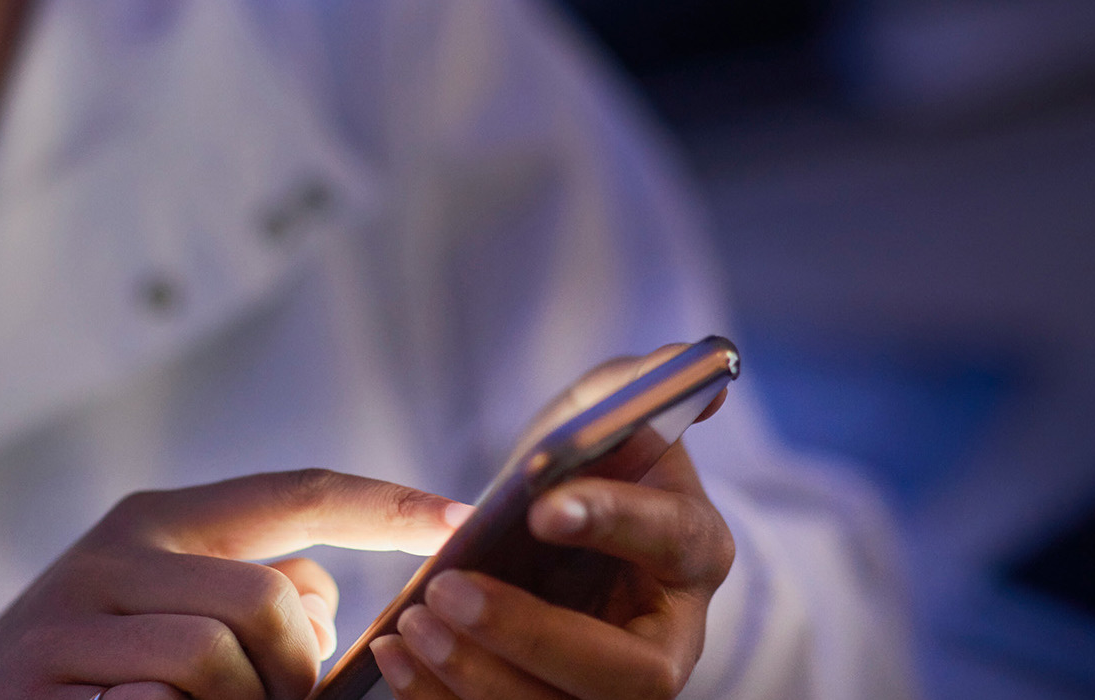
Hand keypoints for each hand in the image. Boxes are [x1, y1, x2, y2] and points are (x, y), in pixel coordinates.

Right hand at [0, 470, 472, 699]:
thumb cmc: (84, 670)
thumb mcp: (161, 610)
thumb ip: (245, 590)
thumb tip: (328, 604)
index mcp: (158, 520)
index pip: (296, 493)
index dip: (387, 502)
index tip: (464, 516)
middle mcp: (116, 549)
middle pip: (271, 597)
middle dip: (297, 666)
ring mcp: (73, 615)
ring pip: (220, 654)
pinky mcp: (47, 676)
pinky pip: (162, 697)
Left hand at [367, 344, 736, 699]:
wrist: (551, 530)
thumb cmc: (588, 467)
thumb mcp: (609, 410)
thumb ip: (642, 384)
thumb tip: (700, 367)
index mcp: (697, 552)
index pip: (672, 541)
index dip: (613, 524)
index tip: (540, 506)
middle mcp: (670, 641)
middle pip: (629, 676)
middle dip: (535, 637)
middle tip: (449, 589)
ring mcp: (612, 689)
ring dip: (481, 679)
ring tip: (414, 622)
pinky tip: (393, 656)